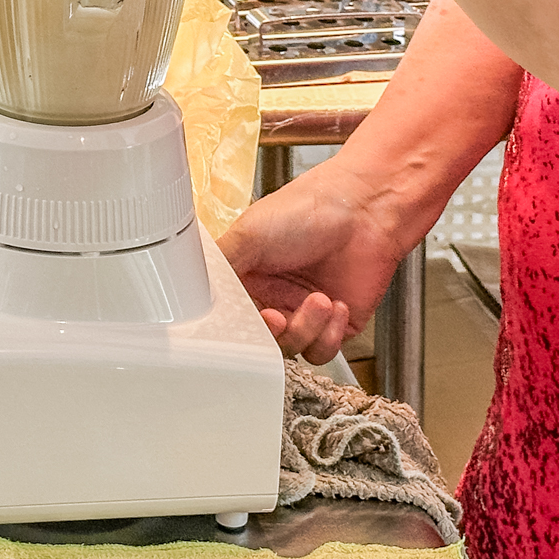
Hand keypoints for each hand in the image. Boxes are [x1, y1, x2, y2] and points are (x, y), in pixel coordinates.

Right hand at [218, 159, 408, 363]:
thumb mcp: (249, 232)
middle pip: (259, 341)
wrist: (367, 208)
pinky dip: (329, 334)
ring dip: (306, 329)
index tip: (247, 320)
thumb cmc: (310, 207)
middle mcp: (272, 296)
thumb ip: (219, 267)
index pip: (229, 317)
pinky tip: (335, 306)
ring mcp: (303, 311)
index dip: (237, 328)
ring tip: (319, 300)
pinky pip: (322, 350)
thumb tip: (191, 297)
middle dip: (272, 334)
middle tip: (279, 317)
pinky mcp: (335, 323)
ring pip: (291, 349)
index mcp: (246, 275)